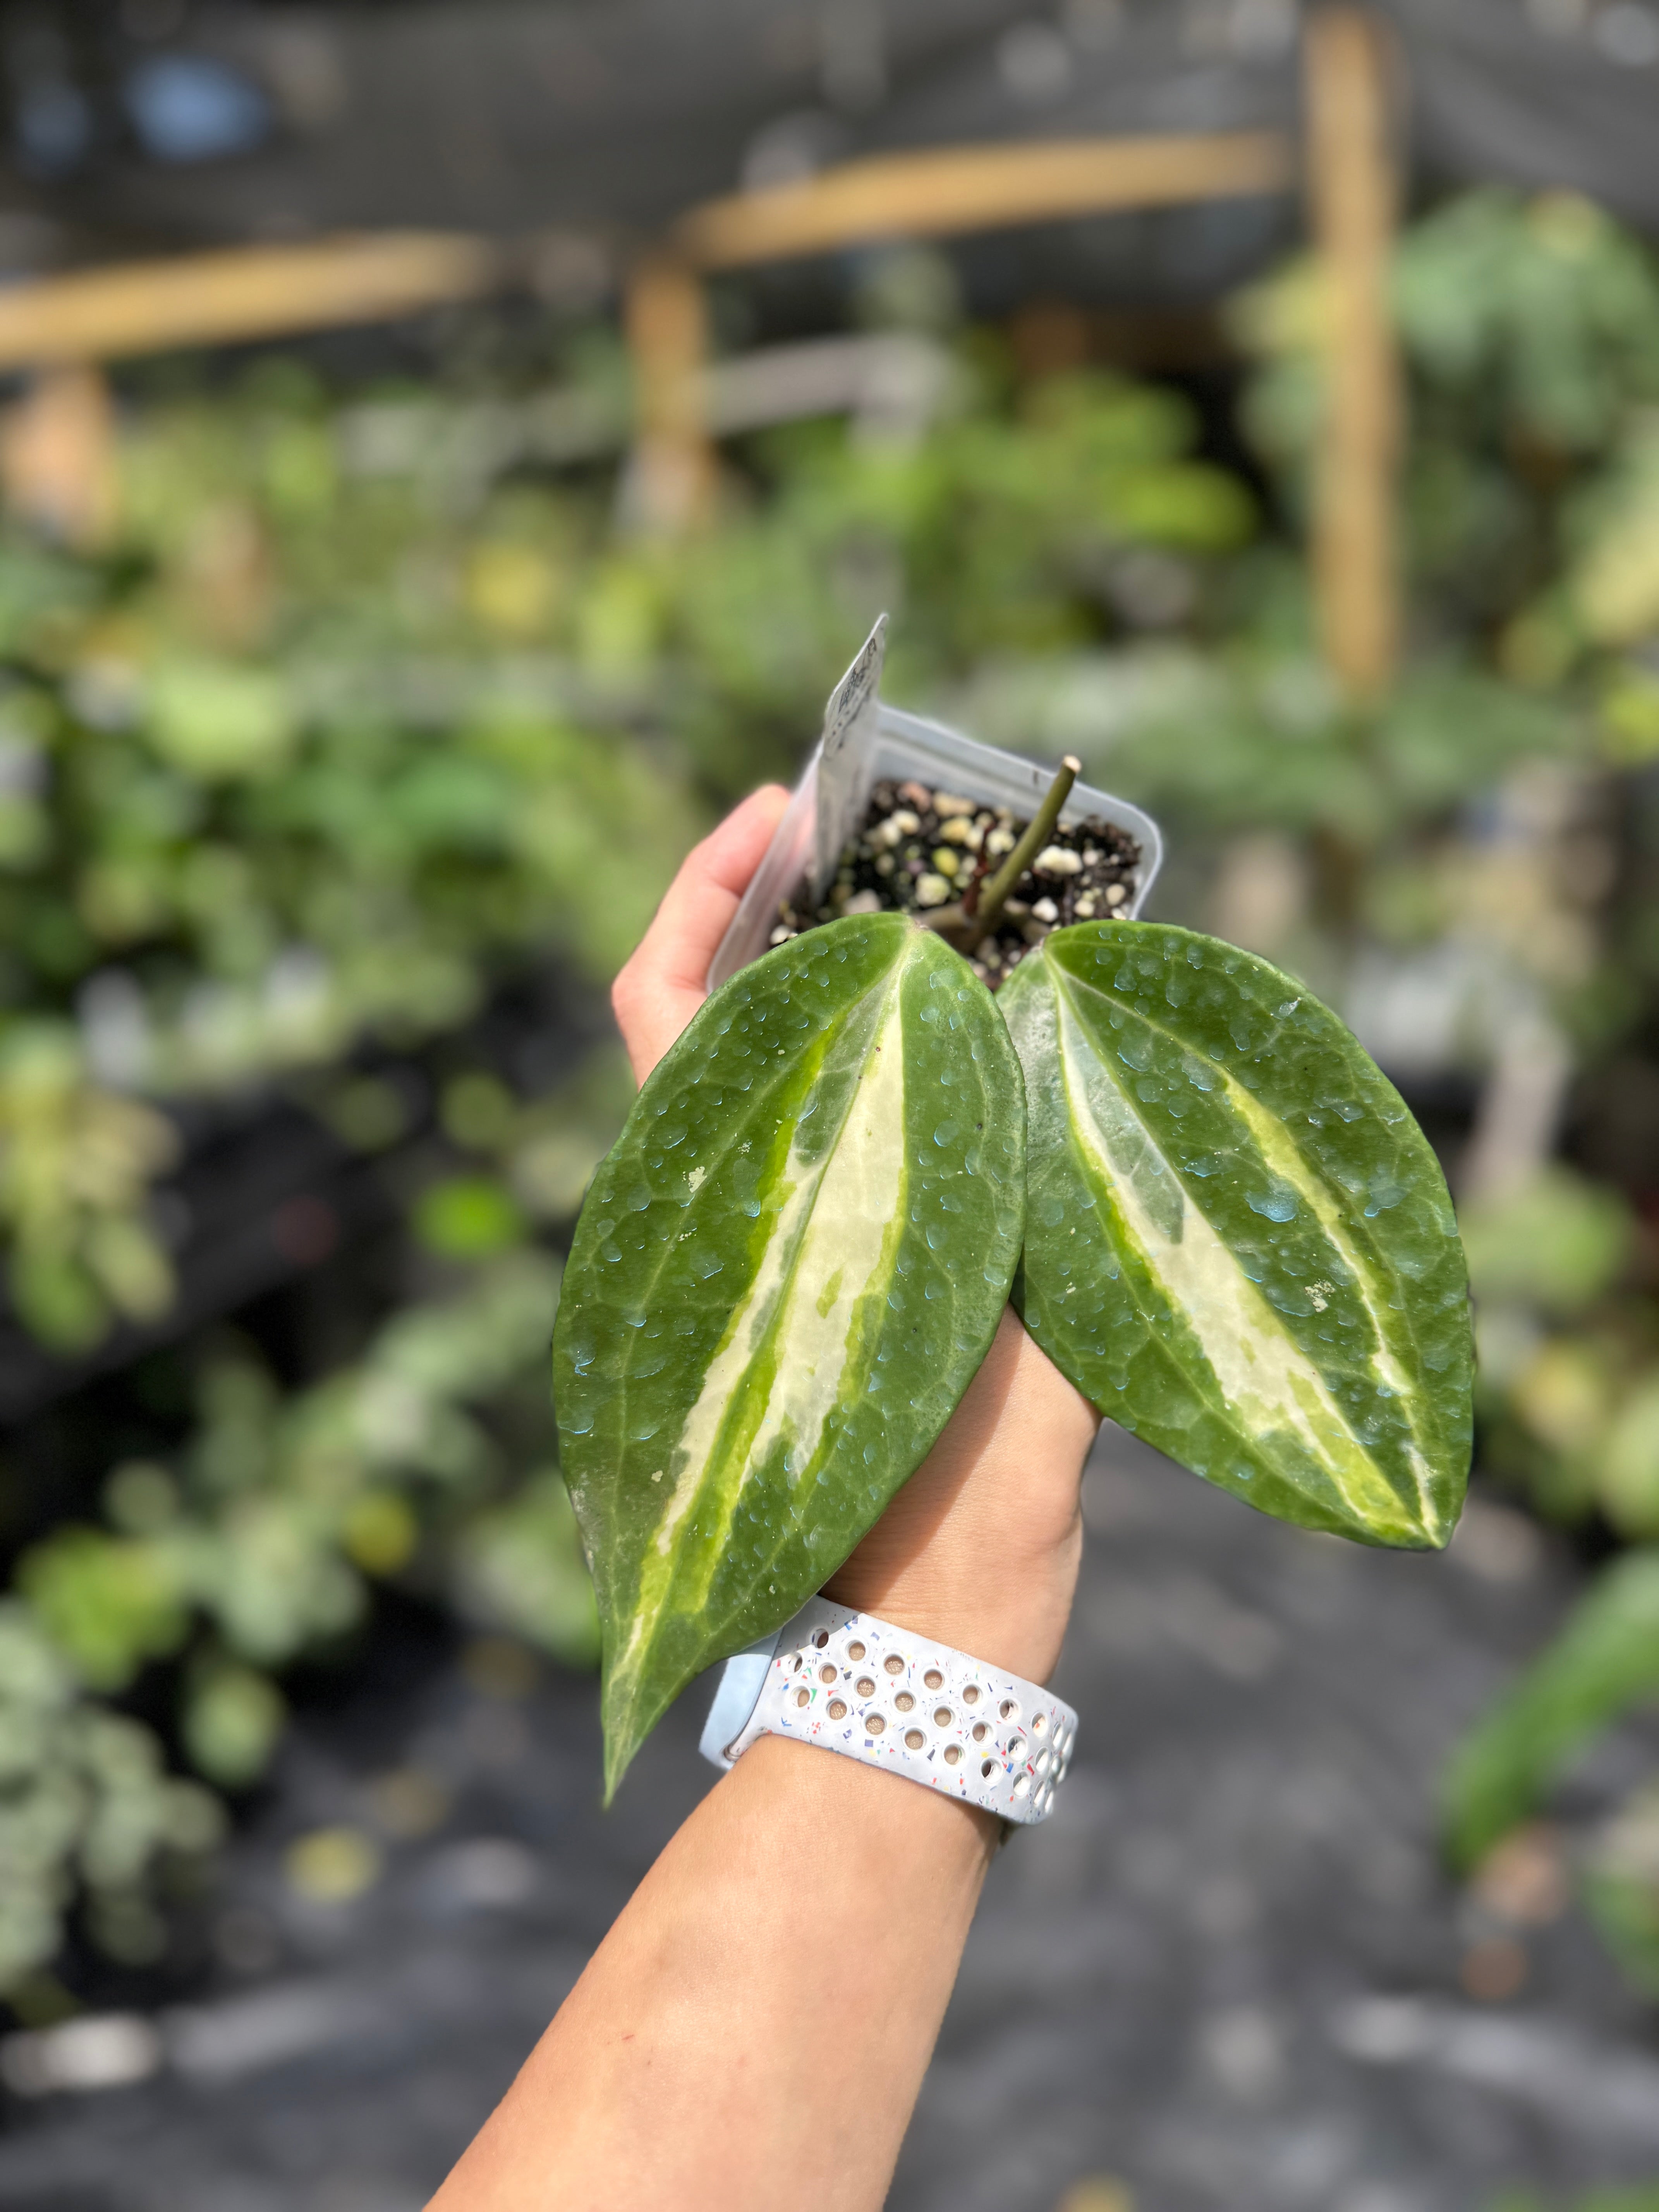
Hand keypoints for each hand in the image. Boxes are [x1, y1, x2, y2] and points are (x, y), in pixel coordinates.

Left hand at [610, 788, 1097, 1684]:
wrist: (947, 1626)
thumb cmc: (936, 1496)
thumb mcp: (962, 1321)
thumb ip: (992, 1182)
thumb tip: (1037, 1033)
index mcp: (743, 1202)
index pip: (664, 1005)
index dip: (700, 890)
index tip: (775, 810)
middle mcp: (767, 1205)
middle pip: (741, 1010)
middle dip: (804, 905)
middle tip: (892, 829)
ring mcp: (826, 1234)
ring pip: (820, 1064)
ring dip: (875, 976)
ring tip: (964, 901)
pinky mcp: (893, 1270)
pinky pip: (907, 1125)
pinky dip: (947, 1058)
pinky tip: (1021, 1022)